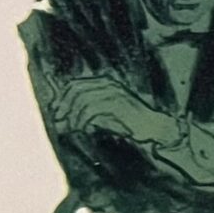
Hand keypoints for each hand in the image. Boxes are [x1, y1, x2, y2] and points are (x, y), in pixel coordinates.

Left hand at [52, 77, 180, 146]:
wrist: (156, 128)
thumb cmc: (131, 123)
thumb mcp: (105, 114)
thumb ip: (88, 111)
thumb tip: (64, 116)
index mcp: (105, 83)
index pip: (75, 85)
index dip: (62, 98)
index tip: (57, 113)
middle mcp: (108, 84)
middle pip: (76, 90)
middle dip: (65, 106)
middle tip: (60, 121)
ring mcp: (114, 92)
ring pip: (82, 100)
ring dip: (74, 116)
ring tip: (73, 128)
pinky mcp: (118, 103)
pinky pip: (92, 109)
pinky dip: (84, 120)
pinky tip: (84, 129)